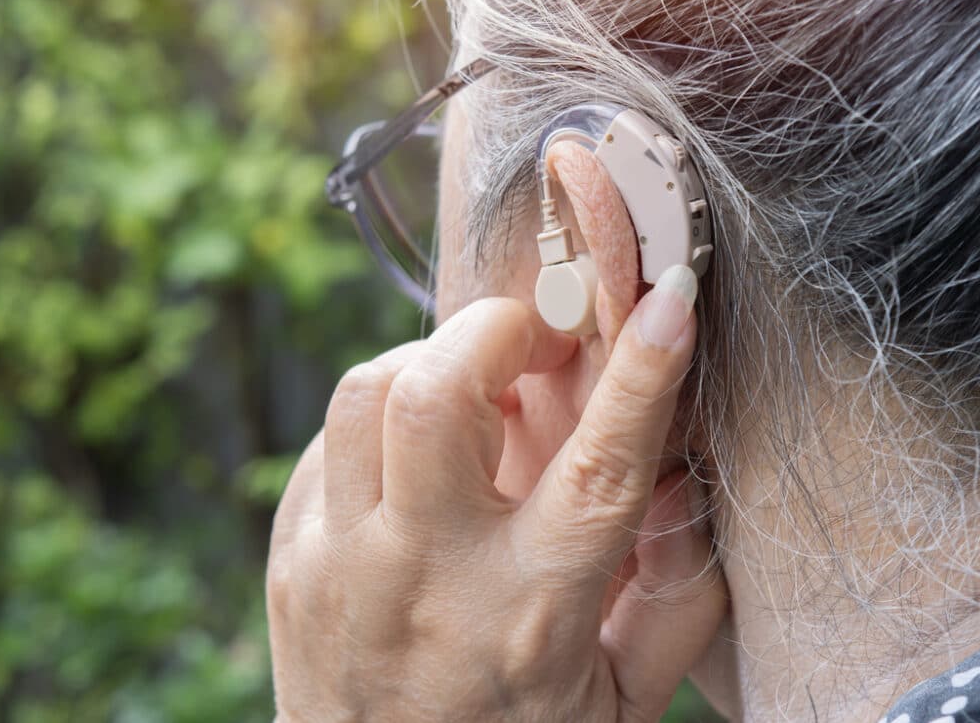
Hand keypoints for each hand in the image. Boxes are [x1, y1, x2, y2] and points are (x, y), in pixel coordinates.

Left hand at [267, 270, 726, 721]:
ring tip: (471, 392)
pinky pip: (328, 444)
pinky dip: (379, 427)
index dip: (643, 371)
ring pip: (364, 394)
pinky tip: (414, 465)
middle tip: (534, 344)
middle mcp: (428, 580)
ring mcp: (342, 568)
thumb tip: (688, 481)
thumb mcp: (625, 700)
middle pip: (438, 396)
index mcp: (533, 614)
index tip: (670, 297)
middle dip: (495, 331)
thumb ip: (679, 597)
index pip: (599, 467)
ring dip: (428, 364)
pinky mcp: (291, 563)